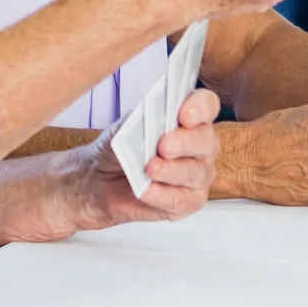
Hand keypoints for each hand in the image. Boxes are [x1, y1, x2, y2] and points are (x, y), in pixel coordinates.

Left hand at [65, 87, 223, 234]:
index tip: (184, 114)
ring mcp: (199, 174)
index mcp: (191, 118)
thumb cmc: (120, 150)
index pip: (207, 105)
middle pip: (206, 140)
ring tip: (150, 169)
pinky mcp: (190, 201)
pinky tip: (146, 190)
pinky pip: (182, 199)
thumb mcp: (122, 129)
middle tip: (164, 146)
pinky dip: (162, 195)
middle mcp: (201, 145)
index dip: (200, 108)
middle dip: (186, 142)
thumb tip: (150, 121)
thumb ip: (139, 122)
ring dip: (172, 170)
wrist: (100, 183)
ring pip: (196, 172)